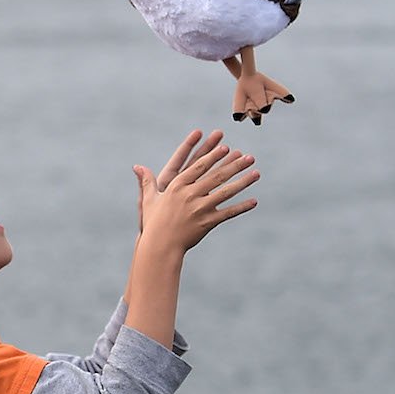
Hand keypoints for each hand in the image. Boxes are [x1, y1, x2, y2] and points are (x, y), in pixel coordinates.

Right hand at [130, 130, 258, 254]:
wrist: (160, 246)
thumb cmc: (153, 222)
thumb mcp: (149, 200)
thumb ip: (146, 181)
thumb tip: (137, 167)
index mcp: (177, 186)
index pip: (199, 167)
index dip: (213, 156)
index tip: (226, 147)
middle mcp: (190, 195)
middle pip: (216, 176)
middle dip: (234, 165)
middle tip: (248, 156)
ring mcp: (200, 209)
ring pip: (226, 192)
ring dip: (243, 182)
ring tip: (256, 173)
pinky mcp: (208, 222)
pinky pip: (228, 213)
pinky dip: (241, 207)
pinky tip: (254, 201)